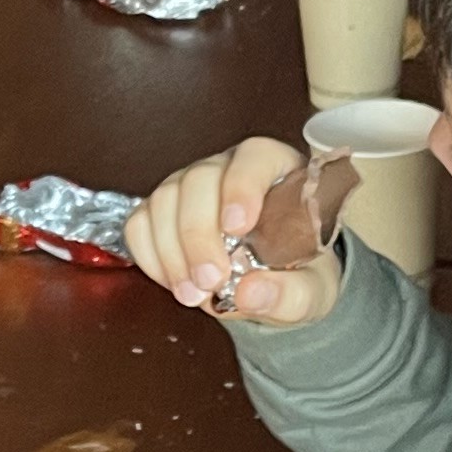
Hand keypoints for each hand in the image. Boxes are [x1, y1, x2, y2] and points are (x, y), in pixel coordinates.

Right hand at [123, 137, 339, 328]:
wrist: (272, 281)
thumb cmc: (298, 272)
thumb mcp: (312, 290)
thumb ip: (292, 293)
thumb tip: (250, 292)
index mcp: (277, 170)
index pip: (255, 156)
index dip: (241, 186)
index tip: (237, 227)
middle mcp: (228, 169)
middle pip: (200, 179)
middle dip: (198, 234)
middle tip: (210, 281)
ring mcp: (189, 186)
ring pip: (165, 199)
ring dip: (172, 251)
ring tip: (193, 294)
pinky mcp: (161, 211)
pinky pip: (140, 223)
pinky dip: (151, 257)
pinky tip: (174, 282)